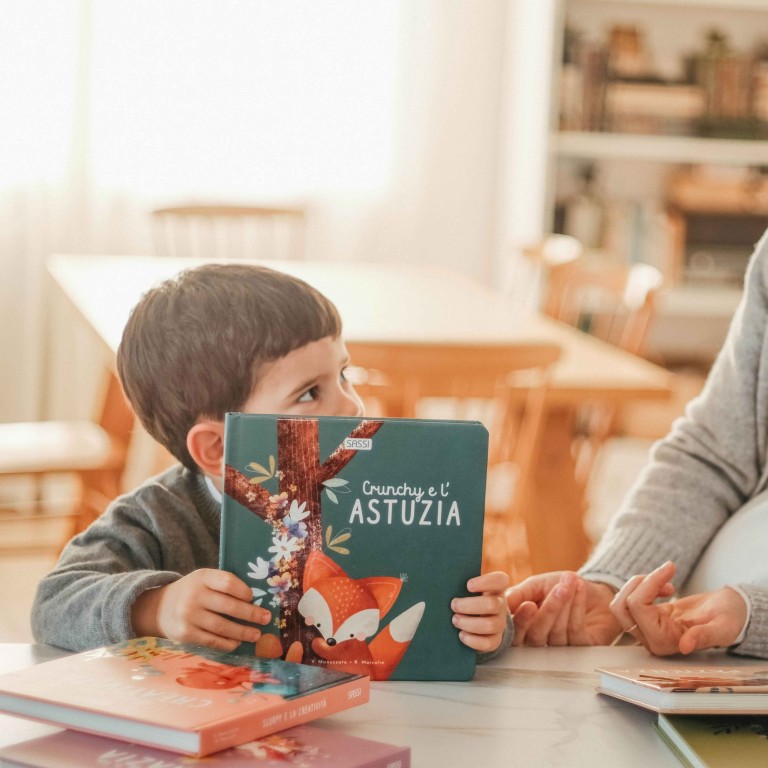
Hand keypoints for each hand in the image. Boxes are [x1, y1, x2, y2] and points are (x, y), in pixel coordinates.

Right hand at [131, 568, 270, 651]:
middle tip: (266, 618)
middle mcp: (194, 595)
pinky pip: (211, 640)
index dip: (243, 590)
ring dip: (243, 632)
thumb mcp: (204, 580)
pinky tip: (237, 642)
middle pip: (228, 606)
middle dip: (251, 614)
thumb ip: (224, 586)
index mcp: (202, 577)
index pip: (227, 582)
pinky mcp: (185, 634)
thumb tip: (256, 600)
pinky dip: (227, 643)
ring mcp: (188, 616)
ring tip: (256, 634)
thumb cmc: (193, 592)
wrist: (160, 607)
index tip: (254, 598)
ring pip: (222, 626)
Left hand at [451, 571, 509, 652]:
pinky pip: (487, 643)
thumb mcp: (470, 588)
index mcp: (496, 588)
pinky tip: (461, 634)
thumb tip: (443, 581)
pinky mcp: (495, 640)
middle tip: (453, 605)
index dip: (485, 582)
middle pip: (492, 604)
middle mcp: (501, 605)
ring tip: (455, 620)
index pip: (500, 580)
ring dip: (468, 623)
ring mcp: (500, 623)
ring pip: (489, 625)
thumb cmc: (470, 598)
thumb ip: (461, 582)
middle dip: (469, 605)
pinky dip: (472, 640)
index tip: (468, 585)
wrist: (480, 619)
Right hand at [506, 571, 620, 645]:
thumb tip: (502, 603)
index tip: (529, 604)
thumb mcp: (536, 585)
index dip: (521, 621)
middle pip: (537, 635)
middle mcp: (541, 641)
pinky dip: (578, 607)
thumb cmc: (560, 586)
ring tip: (570, 582)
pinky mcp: (583, 648)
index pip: (515, 634)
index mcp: (524, 627)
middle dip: (549, 609)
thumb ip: (518, 594)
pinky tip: (580, 589)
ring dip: (565, 604)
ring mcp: (561, 647)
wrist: (593, 589)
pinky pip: (576, 631)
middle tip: (559, 589)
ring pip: (557, 633)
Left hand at [610, 561, 747, 655]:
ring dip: (638, 583)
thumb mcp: (723, 628)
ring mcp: (646, 629)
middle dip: (638, 583)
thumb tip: (684, 646)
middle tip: (664, 573)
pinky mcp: (646, 618)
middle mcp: (651, 639)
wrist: (731, 613)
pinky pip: (629, 599)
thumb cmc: (729, 620)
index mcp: (666, 643)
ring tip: (664, 579)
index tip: (671, 567)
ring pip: (620, 603)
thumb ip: (704, 637)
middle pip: (620, 607)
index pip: (638, 608)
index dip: (649, 583)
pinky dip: (643, 585)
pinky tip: (666, 587)